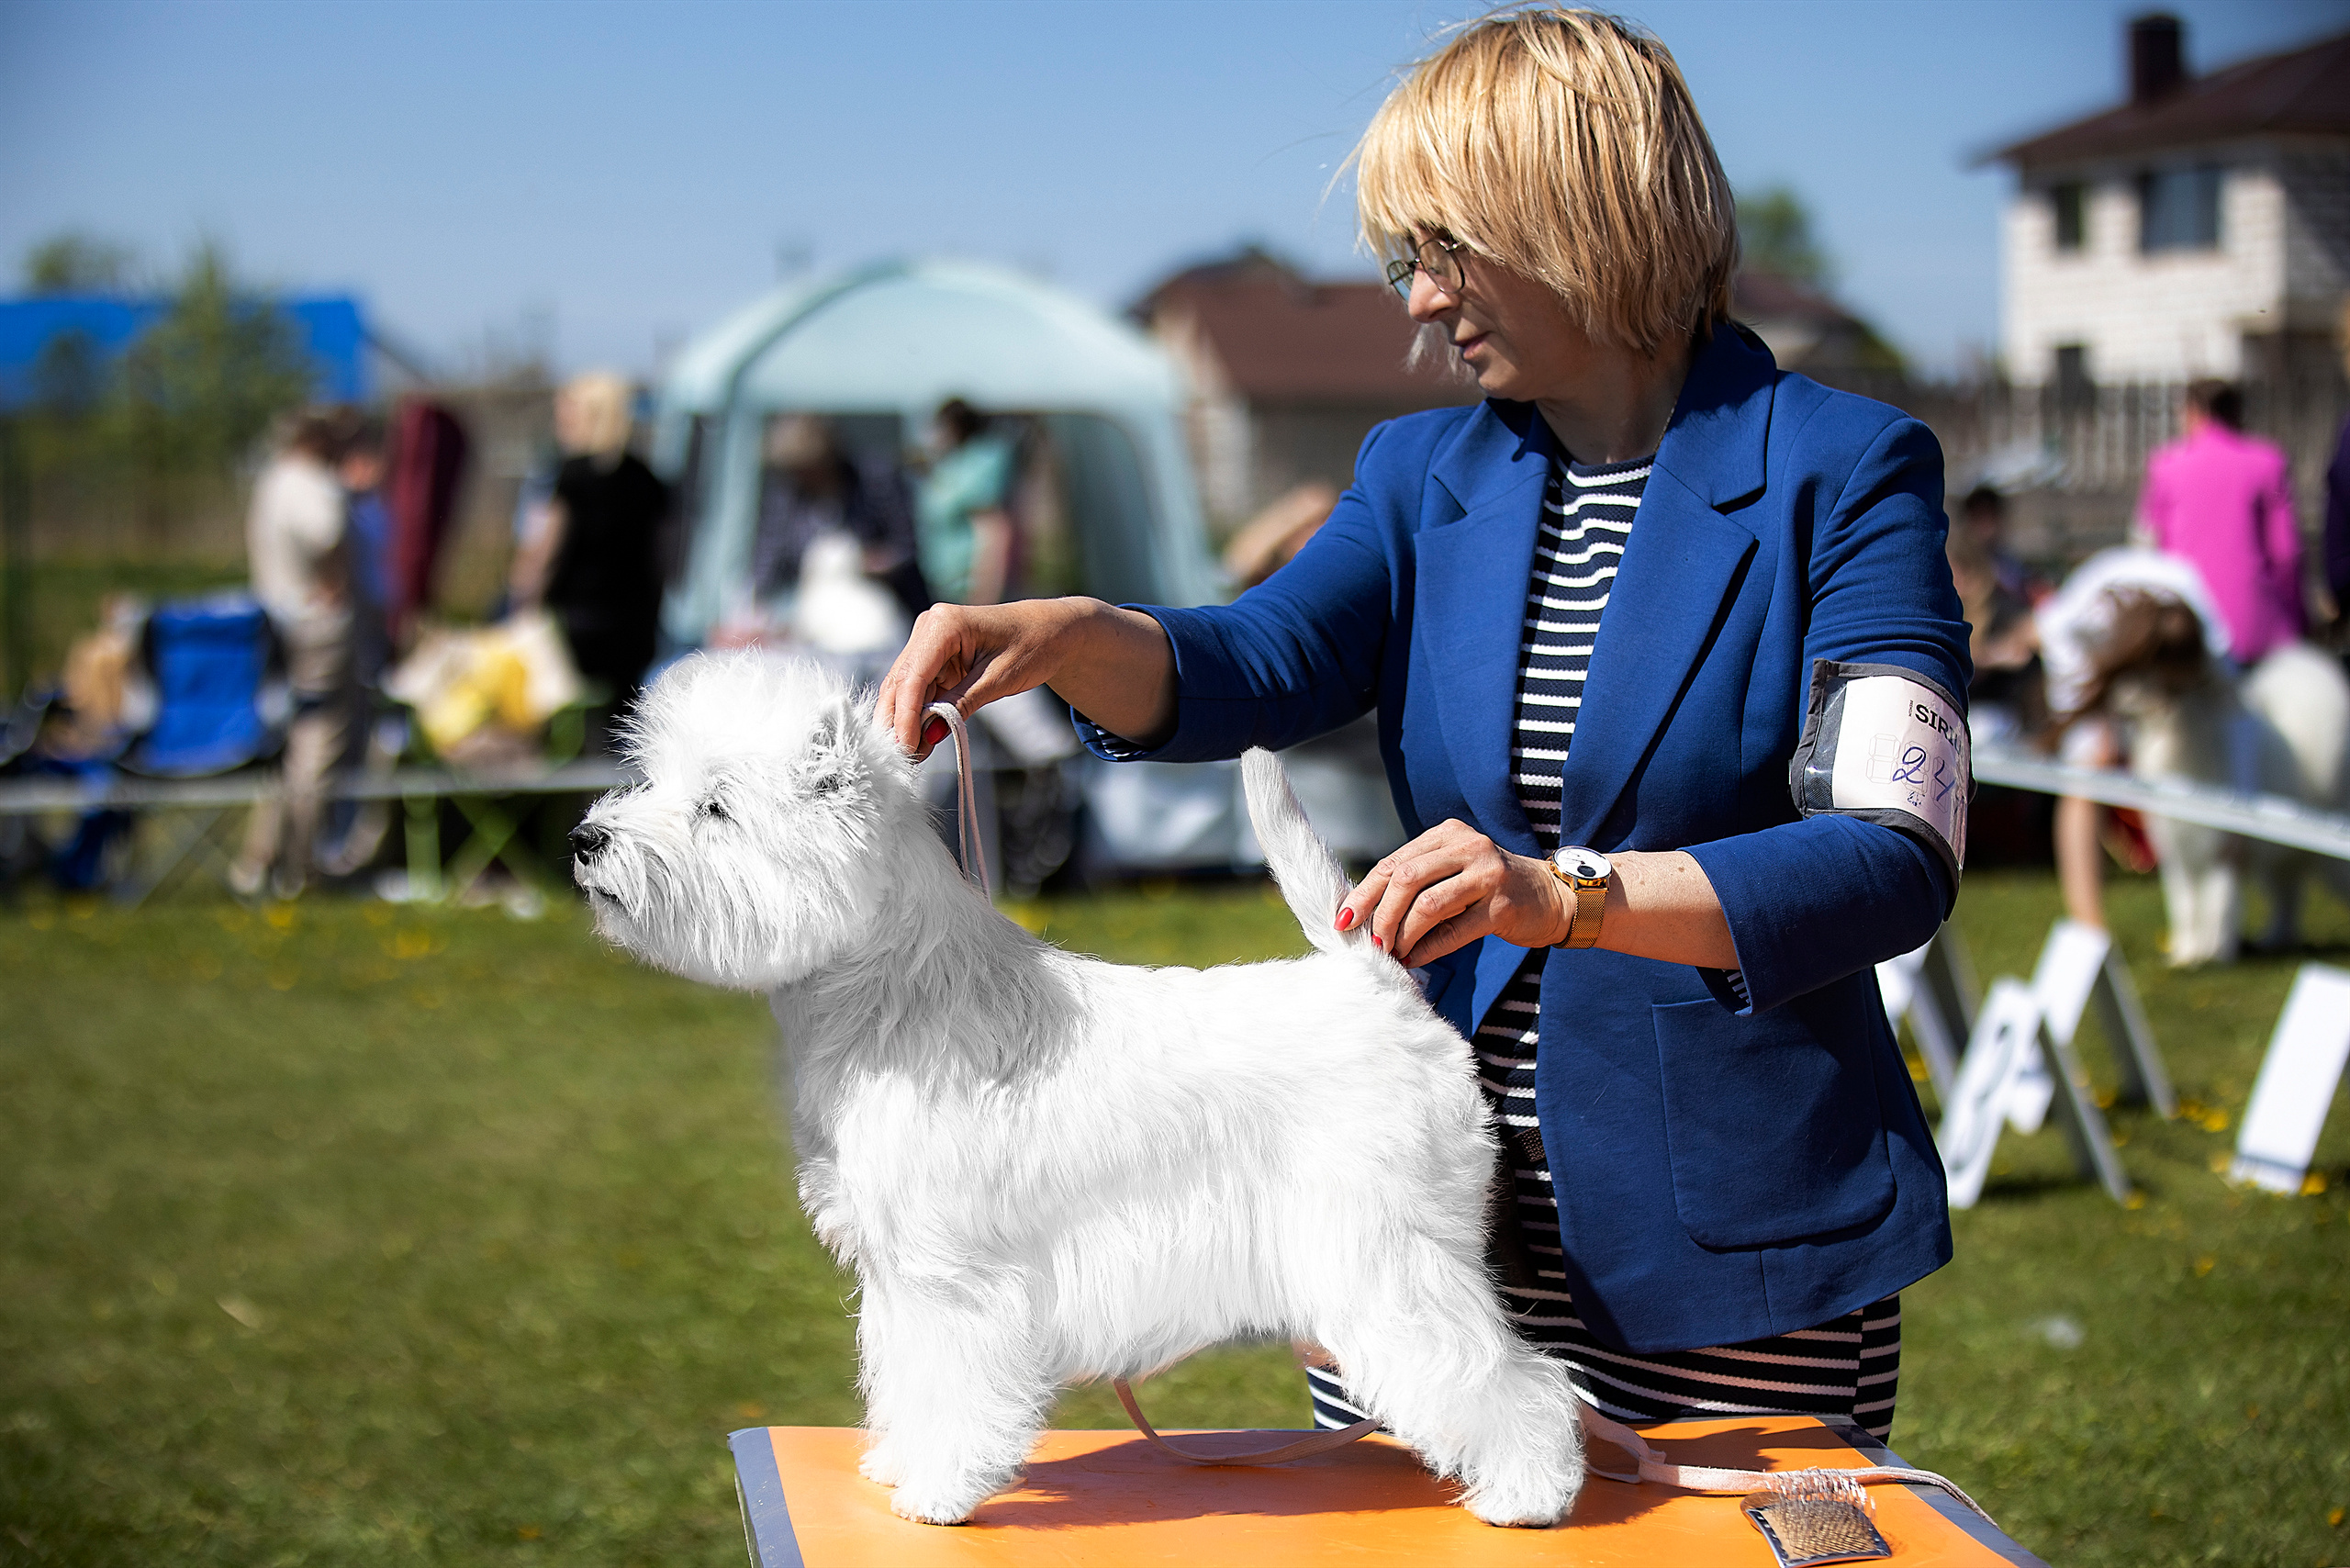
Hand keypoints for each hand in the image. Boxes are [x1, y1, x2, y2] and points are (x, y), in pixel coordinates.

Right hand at [876, 600, 1084, 759]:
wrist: (1049, 630)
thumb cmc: (1032, 646)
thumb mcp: (999, 680)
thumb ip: (961, 705)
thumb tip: (928, 736)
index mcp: (944, 624)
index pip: (913, 676)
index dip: (905, 715)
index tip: (904, 748)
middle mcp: (928, 627)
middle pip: (901, 682)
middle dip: (897, 722)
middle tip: (899, 760)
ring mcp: (928, 641)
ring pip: (904, 688)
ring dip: (905, 722)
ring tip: (911, 757)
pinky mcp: (934, 657)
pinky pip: (919, 690)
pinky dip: (919, 715)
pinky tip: (920, 742)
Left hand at [1337, 819, 1569, 967]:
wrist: (1550, 897)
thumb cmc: (1488, 888)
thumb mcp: (1452, 871)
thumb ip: (1416, 882)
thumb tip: (1363, 914)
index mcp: (1447, 834)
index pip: (1394, 862)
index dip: (1364, 893)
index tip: (1343, 919)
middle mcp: (1467, 846)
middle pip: (1406, 879)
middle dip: (1379, 914)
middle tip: (1370, 943)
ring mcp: (1487, 873)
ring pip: (1427, 904)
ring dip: (1402, 934)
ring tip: (1392, 953)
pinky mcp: (1502, 905)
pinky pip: (1454, 930)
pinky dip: (1429, 948)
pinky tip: (1416, 960)